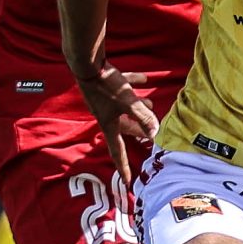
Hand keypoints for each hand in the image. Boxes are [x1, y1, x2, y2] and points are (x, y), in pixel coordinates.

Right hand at [77, 66, 157, 186]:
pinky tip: (144, 79)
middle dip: (137, 129)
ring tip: (151, 104)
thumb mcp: (127, 101)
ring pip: (123, 107)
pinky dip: (132, 85)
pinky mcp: (104, 85)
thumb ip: (142, 116)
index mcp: (108, 123)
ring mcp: (103, 100)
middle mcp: (105, 114)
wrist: (87, 63)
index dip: (123, 166)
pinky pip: (120, 88)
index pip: (117, 150)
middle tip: (150, 131)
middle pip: (123, 127)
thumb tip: (155, 132)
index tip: (127, 180)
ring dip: (137, 107)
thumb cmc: (106, 84)